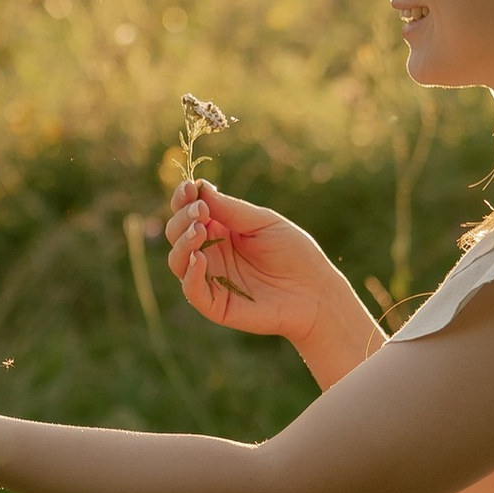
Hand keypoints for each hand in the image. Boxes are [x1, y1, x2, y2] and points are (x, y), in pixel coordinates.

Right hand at [164, 183, 353, 350]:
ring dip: (183, 243)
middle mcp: (210, 253)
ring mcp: (210, 279)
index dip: (182, 200)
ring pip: (178, 261)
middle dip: (182, 219)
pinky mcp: (216, 305)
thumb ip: (231, 209)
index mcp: (220, 230)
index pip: (188, 213)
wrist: (316, 291)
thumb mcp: (263, 222)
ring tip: (199, 231)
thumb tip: (199, 187)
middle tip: (200, 212)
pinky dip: (191, 273)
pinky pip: (192, 290)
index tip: (189, 188)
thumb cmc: (294, 252)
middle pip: (177, 234)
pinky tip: (200, 257)